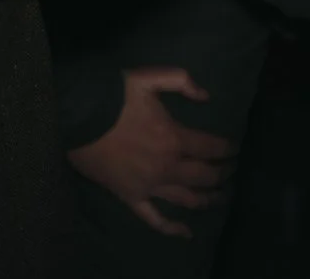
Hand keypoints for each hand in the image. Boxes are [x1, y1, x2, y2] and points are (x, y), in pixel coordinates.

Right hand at [66, 67, 235, 237]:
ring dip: (208, 199)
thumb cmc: (111, 97)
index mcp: (174, 139)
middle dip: (223, 174)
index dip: (228, 149)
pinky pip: (154, 218)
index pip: (212, 148)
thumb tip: (206, 96)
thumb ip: (180, 80)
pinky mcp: (131, 196)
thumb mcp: (146, 77)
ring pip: (187, 199)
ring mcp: (149, 186)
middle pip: (205, 176)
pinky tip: (186, 233)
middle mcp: (167, 167)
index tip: (235, 149)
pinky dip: (171, 228)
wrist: (74, 116)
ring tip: (220, 197)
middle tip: (231, 171)